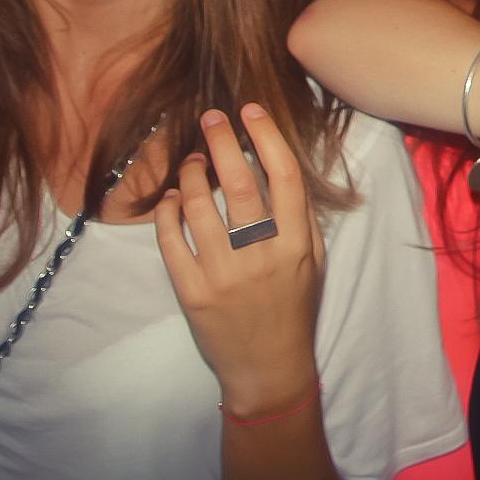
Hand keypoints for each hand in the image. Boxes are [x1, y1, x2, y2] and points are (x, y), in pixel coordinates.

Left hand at [155, 104, 324, 417]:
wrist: (268, 368)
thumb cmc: (293, 309)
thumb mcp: (312, 263)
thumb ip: (300, 219)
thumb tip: (279, 167)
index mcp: (296, 244)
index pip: (284, 176)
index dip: (266, 136)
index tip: (250, 111)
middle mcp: (261, 255)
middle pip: (241, 182)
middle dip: (223, 141)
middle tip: (211, 117)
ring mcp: (224, 274)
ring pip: (200, 206)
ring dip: (193, 174)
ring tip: (193, 161)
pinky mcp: (192, 292)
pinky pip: (171, 240)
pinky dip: (167, 212)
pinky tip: (171, 198)